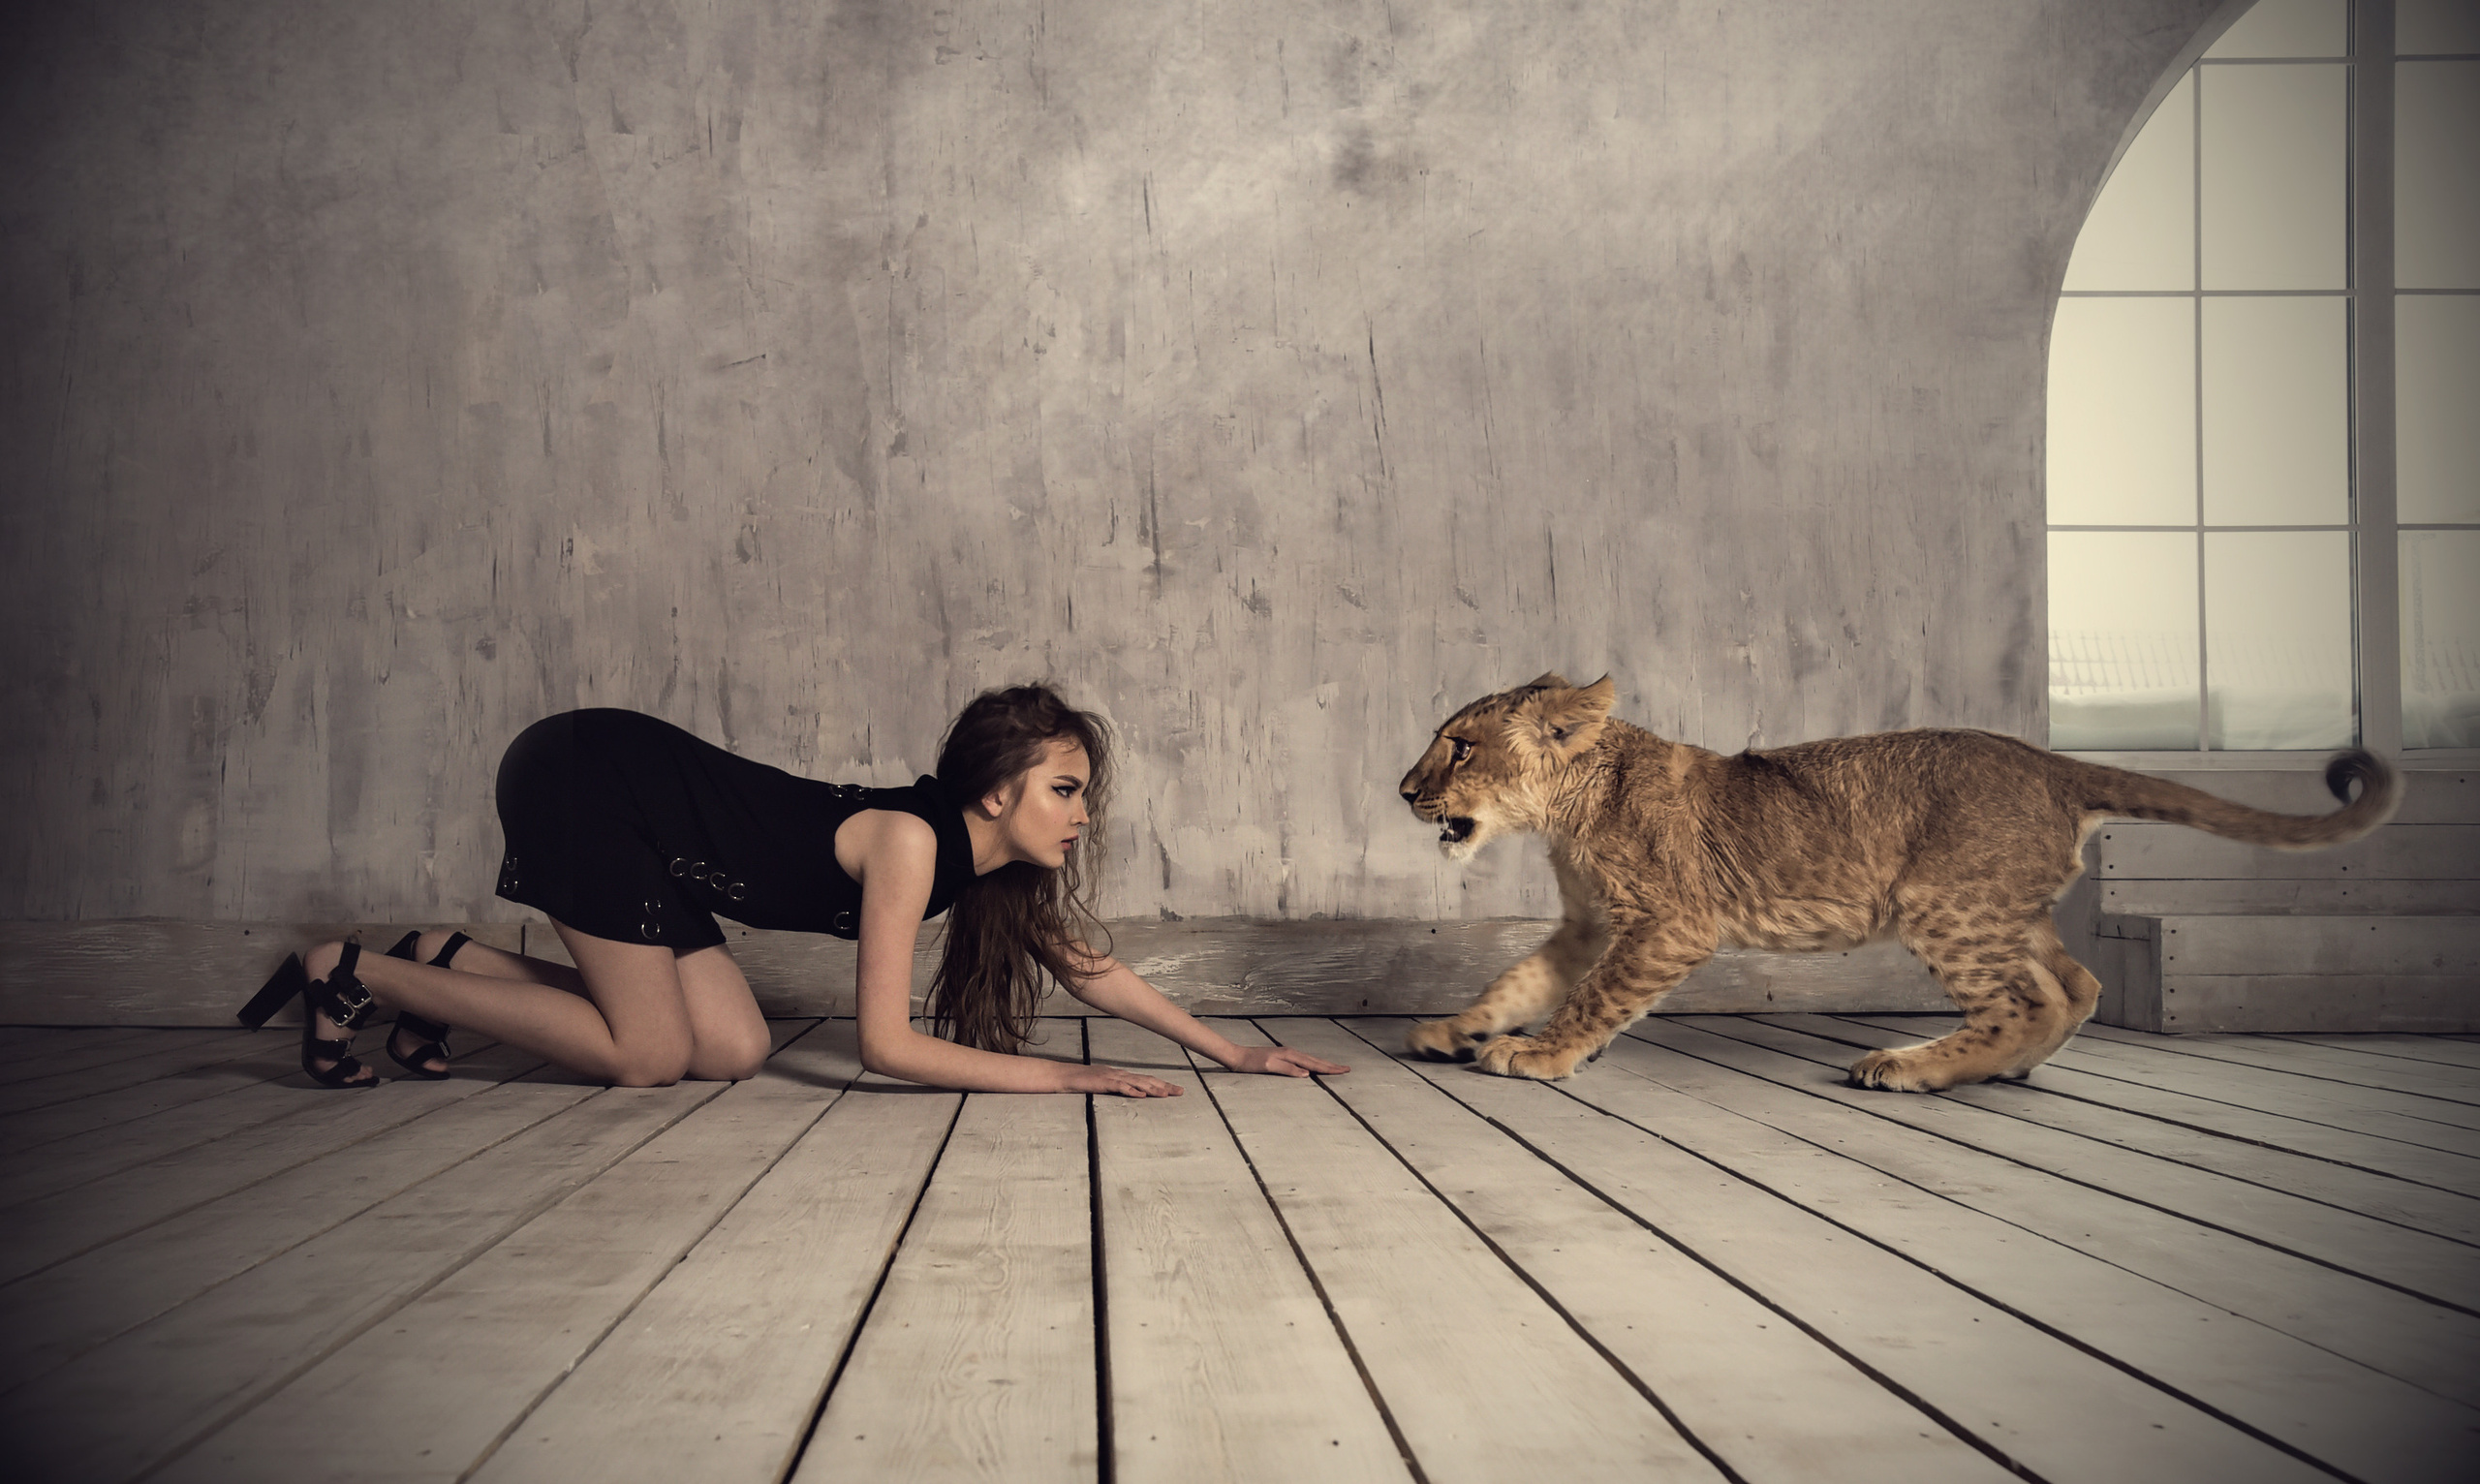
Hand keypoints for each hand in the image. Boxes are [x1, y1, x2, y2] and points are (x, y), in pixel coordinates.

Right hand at [1064, 1062, 1183, 1097]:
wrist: (1066, 1076)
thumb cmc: (1085, 1082)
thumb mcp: (1105, 1085)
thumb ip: (1119, 1088)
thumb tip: (1136, 1093)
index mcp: (1122, 1076)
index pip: (1146, 1080)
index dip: (1162, 1084)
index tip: (1176, 1090)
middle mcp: (1121, 1074)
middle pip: (1147, 1080)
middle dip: (1164, 1086)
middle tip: (1180, 1092)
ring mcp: (1112, 1077)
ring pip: (1137, 1083)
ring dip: (1152, 1088)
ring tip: (1166, 1094)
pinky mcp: (1103, 1083)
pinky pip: (1120, 1087)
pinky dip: (1131, 1090)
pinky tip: (1141, 1095)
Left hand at [1227, 1045, 1348, 1077]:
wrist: (1238, 1056)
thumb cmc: (1251, 1063)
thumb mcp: (1269, 1066)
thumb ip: (1288, 1069)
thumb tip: (1307, 1073)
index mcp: (1290, 1055)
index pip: (1314, 1063)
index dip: (1330, 1068)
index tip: (1344, 1070)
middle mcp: (1291, 1053)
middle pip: (1316, 1060)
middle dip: (1332, 1065)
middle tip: (1347, 1068)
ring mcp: (1287, 1054)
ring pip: (1311, 1060)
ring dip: (1324, 1064)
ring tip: (1335, 1067)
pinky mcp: (1283, 1058)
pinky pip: (1304, 1061)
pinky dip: (1313, 1064)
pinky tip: (1313, 1066)